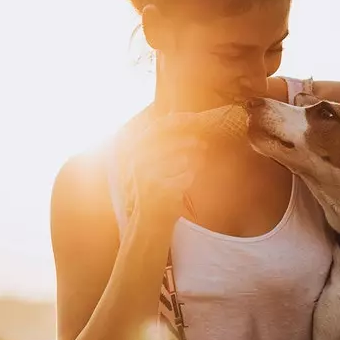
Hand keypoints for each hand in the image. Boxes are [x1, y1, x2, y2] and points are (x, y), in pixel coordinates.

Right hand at [125, 112, 208, 228]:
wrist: (148, 223)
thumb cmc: (156, 188)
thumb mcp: (152, 163)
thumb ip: (162, 142)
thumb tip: (180, 116)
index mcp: (135, 151)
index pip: (158, 127)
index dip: (178, 120)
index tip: (195, 118)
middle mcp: (138, 161)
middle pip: (174, 143)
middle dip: (192, 142)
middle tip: (204, 144)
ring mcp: (148, 176)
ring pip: (184, 160)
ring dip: (192, 165)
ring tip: (187, 172)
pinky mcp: (161, 190)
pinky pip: (187, 177)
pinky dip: (189, 180)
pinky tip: (181, 187)